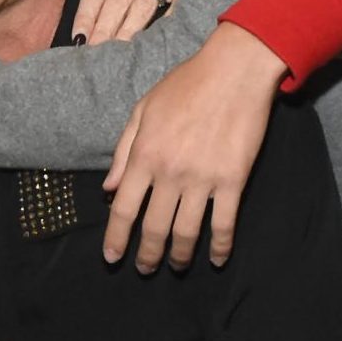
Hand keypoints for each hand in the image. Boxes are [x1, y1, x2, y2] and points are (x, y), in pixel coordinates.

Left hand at [71, 0, 193, 44]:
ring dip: (125, 34)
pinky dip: (154, 32)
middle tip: (95, 52)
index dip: (86, 16)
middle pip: (118, 2)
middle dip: (103, 30)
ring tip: (114, 53)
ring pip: (141, 10)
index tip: (78, 39)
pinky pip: (167, 15)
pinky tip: (143, 47)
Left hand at [101, 23, 285, 272]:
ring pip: (187, 232)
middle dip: (147, 255)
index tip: (112, 257)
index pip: (123, 208)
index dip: (115, 237)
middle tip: (145, 269)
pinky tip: (217, 259)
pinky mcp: (233, 181)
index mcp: (144, 155)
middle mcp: (170, 172)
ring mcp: (203, 179)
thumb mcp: (143, 110)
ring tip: (176, 266)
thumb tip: (108, 187)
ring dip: (180, 256)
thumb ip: (124, 151)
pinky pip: (224, 224)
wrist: (233, 71)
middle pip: (154, 228)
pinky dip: (220, 246)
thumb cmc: (185, 85)